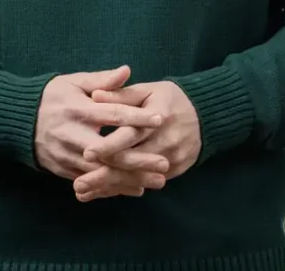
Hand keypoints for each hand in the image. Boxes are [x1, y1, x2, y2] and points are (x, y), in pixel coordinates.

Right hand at [34, 65, 169, 196]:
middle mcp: (73, 134)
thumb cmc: (52, 96)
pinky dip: (114, 187)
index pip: (112, 114)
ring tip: (158, 181)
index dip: (137, 117)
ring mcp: (67, 155)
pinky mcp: (64, 170)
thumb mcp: (74, 82)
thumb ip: (102, 80)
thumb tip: (127, 70)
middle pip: (110, 151)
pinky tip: (135, 188)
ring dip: (131, 178)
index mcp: (78, 109)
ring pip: (103, 172)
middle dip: (139, 159)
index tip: (160, 119)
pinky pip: (92, 182)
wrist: (19, 120)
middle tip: (165, 163)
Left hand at [73, 80, 201, 201]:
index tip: (85, 153)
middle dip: (104, 175)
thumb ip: (121, 95)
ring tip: (83, 193)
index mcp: (157, 117)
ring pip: (136, 177)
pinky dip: (123, 188)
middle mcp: (165, 141)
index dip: (108, 145)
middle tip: (78, 184)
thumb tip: (94, 95)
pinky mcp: (173, 172)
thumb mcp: (148, 90)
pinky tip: (102, 193)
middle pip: (131, 162)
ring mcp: (171, 159)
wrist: (206, 115)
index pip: (130, 135)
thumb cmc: (170, 98)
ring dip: (109, 187)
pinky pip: (145, 183)